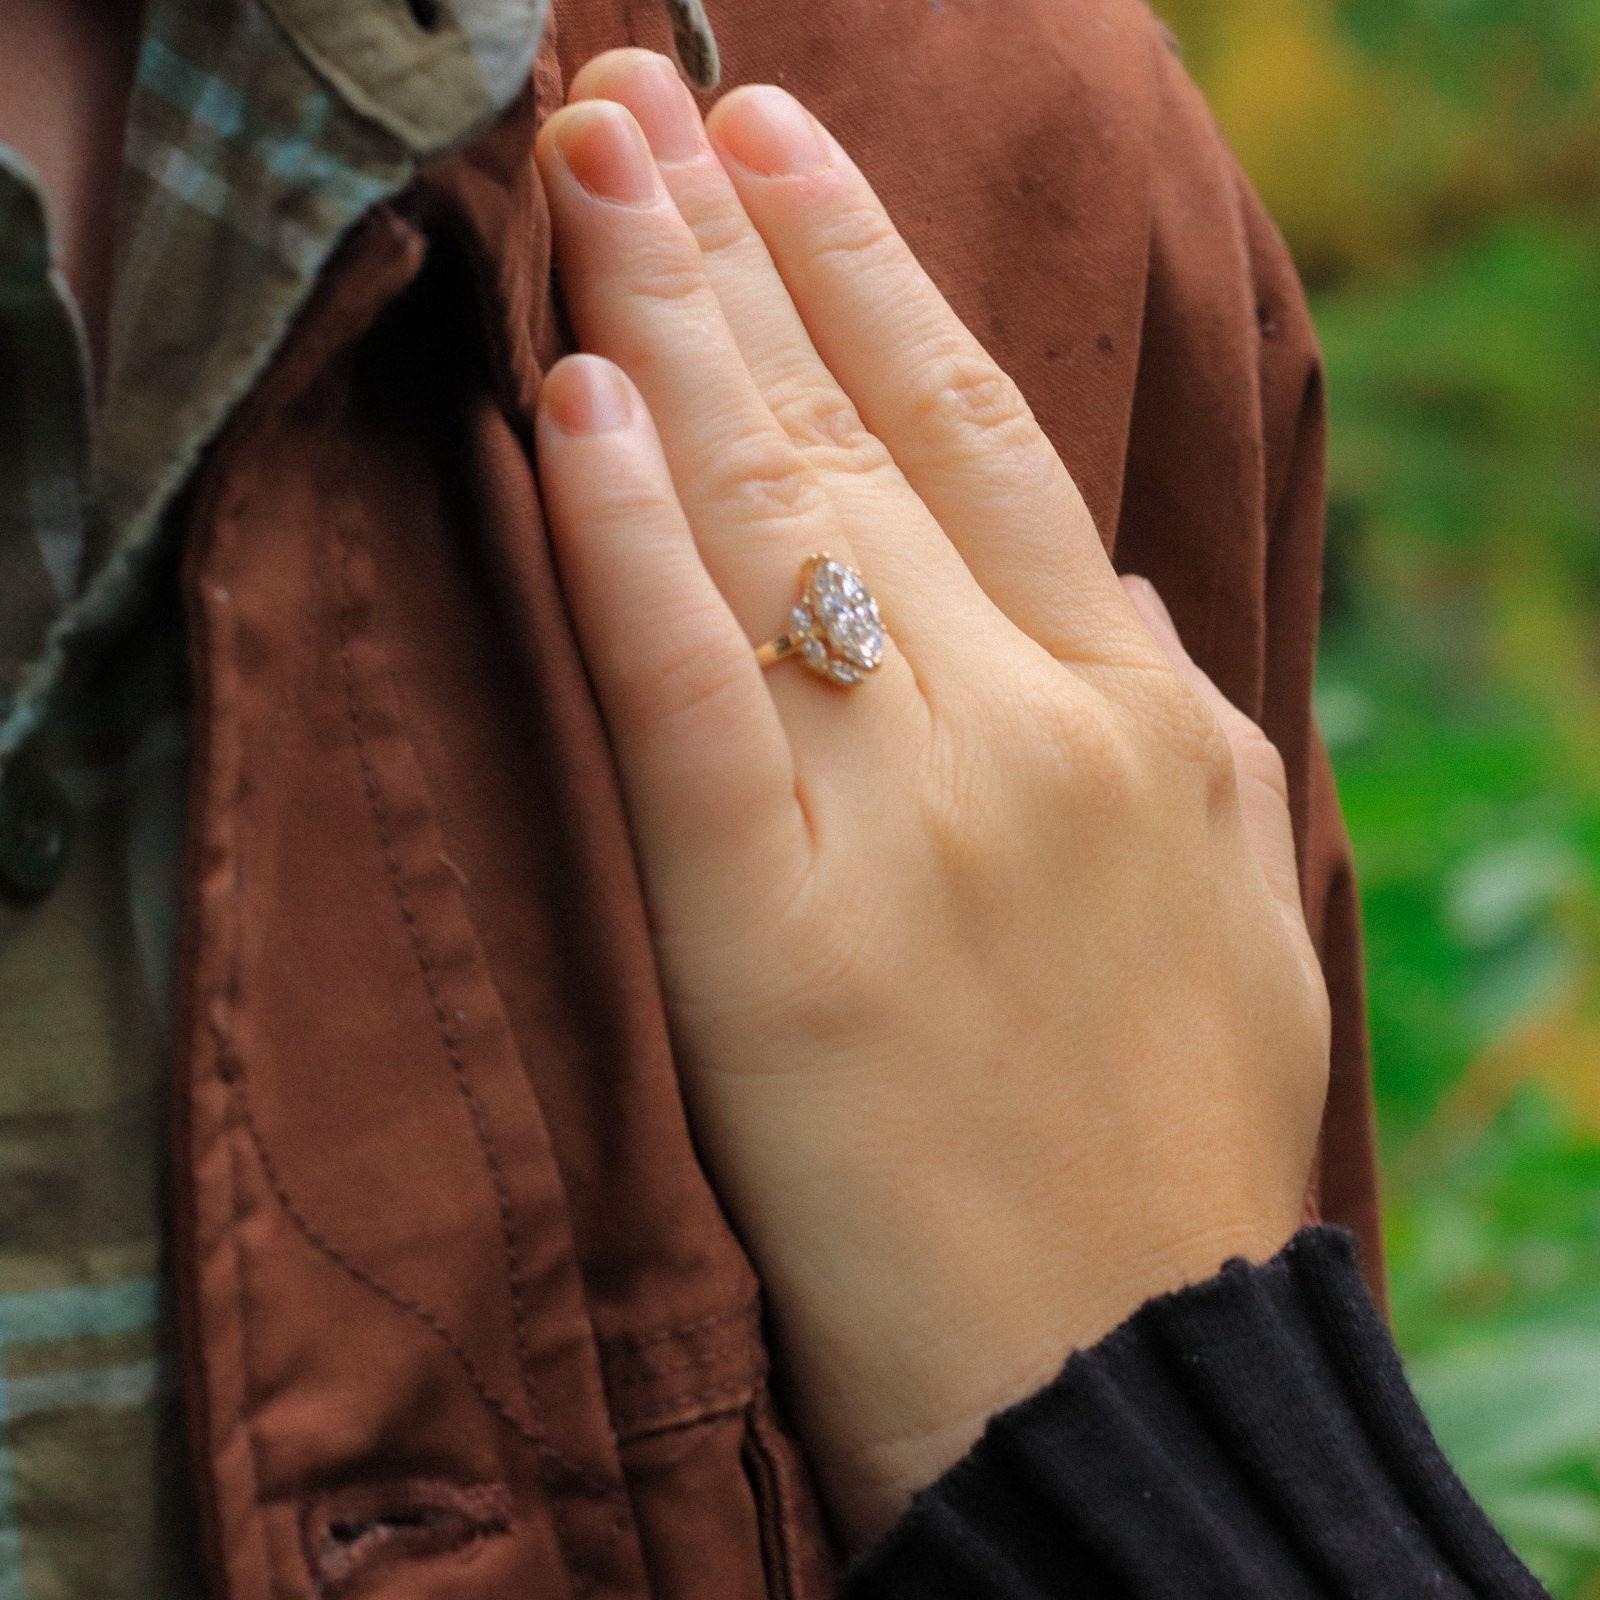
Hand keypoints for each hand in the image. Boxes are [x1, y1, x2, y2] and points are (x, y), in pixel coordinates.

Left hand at [529, 52, 1330, 1547]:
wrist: (1125, 1377)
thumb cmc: (1163, 1151)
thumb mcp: (1216, 895)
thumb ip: (1157, 720)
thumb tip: (1104, 586)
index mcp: (1143, 712)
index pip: (983, 438)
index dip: (871, 277)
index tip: (780, 153)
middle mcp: (1037, 729)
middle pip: (858, 434)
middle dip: (736, 248)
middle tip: (637, 97)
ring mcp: (917, 821)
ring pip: (770, 521)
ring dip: (662, 325)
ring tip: (586, 169)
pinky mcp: (784, 941)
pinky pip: (691, 698)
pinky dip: (624, 546)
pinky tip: (570, 402)